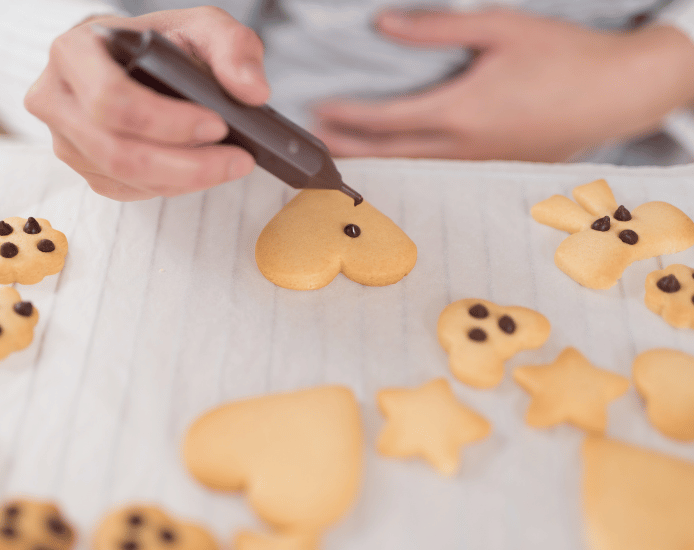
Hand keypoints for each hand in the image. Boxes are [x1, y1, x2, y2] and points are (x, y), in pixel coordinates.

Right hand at [25, 7, 269, 200]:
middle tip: (236, 160)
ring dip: (185, 179)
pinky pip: (128, 191)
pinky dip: (172, 186)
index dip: (167, 122)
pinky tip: (198, 170)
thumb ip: (233, 47)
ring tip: (227, 164)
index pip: (111, 99)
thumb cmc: (159, 44)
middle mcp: (56, 99)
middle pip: (117, 152)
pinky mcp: (85, 168)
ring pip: (125, 178)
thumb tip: (252, 91)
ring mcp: (66, 140)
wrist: (132, 61)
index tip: (218, 124)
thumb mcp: (201, 27)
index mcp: (74, 52)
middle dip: (186, 165)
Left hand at [313, 8, 693, 161]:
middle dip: (350, 149)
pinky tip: (402, 156)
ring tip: (348, 154)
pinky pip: (441, 169)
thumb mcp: (499, 28)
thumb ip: (436, 28)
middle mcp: (464, 145)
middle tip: (317, 147)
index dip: (347, 118)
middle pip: (391, 153)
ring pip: (415, 166)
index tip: (319, 113)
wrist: (618, 93)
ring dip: (377, 160)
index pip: (386, 120)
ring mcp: (480, 162)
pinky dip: (411, 163)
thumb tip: (385, 25)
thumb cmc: (564, 58)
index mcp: (460, 111)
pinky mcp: (494, 166)